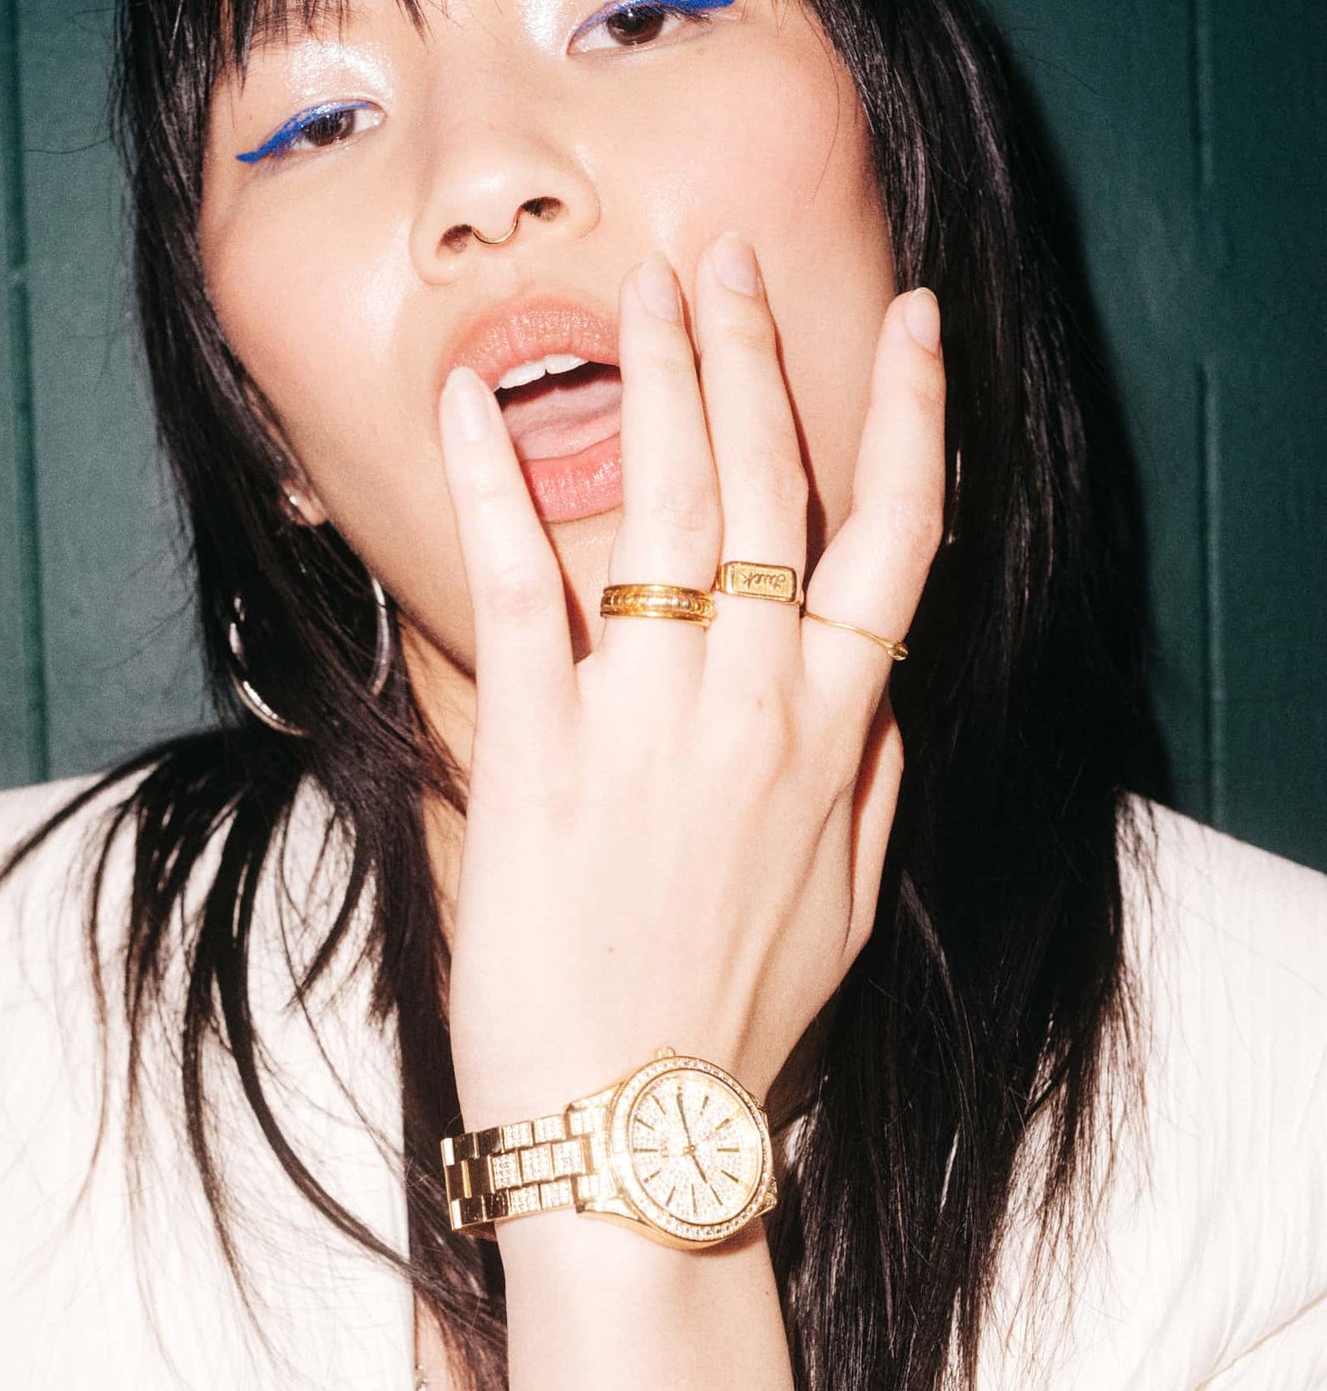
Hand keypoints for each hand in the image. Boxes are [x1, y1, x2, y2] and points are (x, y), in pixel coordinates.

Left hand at [437, 232, 943, 1134]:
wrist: (632, 1131)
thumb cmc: (732, 1025)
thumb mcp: (848, 907)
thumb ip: (870, 781)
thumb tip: (876, 686)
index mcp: (836, 735)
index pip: (896, 538)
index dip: (908, 415)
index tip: (907, 321)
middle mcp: (753, 706)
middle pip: (767, 486)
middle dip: (751, 352)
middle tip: (725, 258)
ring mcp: (646, 724)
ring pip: (661, 508)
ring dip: (656, 379)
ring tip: (648, 289)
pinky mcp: (540, 755)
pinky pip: (522, 591)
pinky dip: (498, 488)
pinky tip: (482, 403)